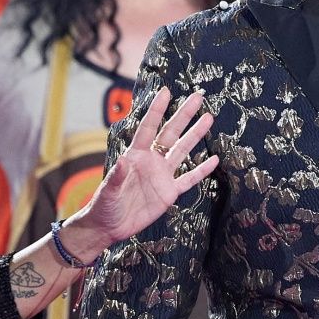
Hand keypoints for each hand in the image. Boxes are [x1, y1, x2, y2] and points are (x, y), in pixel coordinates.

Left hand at [64, 86, 216, 256]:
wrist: (110, 226)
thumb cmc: (104, 206)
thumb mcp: (108, 192)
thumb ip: (116, 176)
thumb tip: (122, 160)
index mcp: (135, 155)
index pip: (148, 128)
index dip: (156, 110)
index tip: (166, 91)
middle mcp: (151, 161)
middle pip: (170, 133)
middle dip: (183, 115)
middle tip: (197, 97)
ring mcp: (162, 176)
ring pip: (182, 151)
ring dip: (195, 135)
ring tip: (209, 118)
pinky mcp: (169, 193)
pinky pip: (188, 179)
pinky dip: (201, 170)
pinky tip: (214, 160)